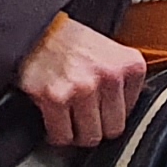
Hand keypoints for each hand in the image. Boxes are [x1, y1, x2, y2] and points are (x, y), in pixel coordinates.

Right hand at [17, 14, 146, 149]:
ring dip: (77, 133)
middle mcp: (109, 76)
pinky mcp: (55, 98)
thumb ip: (124, 81)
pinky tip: (55, 121)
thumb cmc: (71, 41)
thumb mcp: (111, 52)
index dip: (112, 113)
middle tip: (84, 118)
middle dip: (96, 127)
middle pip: (112, 130)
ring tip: (69, 119)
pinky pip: (62, 136)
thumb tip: (127, 114)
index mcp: (129, 65)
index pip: (131, 114)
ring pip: (89, 137)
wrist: (36, 29)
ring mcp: (83, 88)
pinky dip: (56, 134)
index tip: (100, 108)